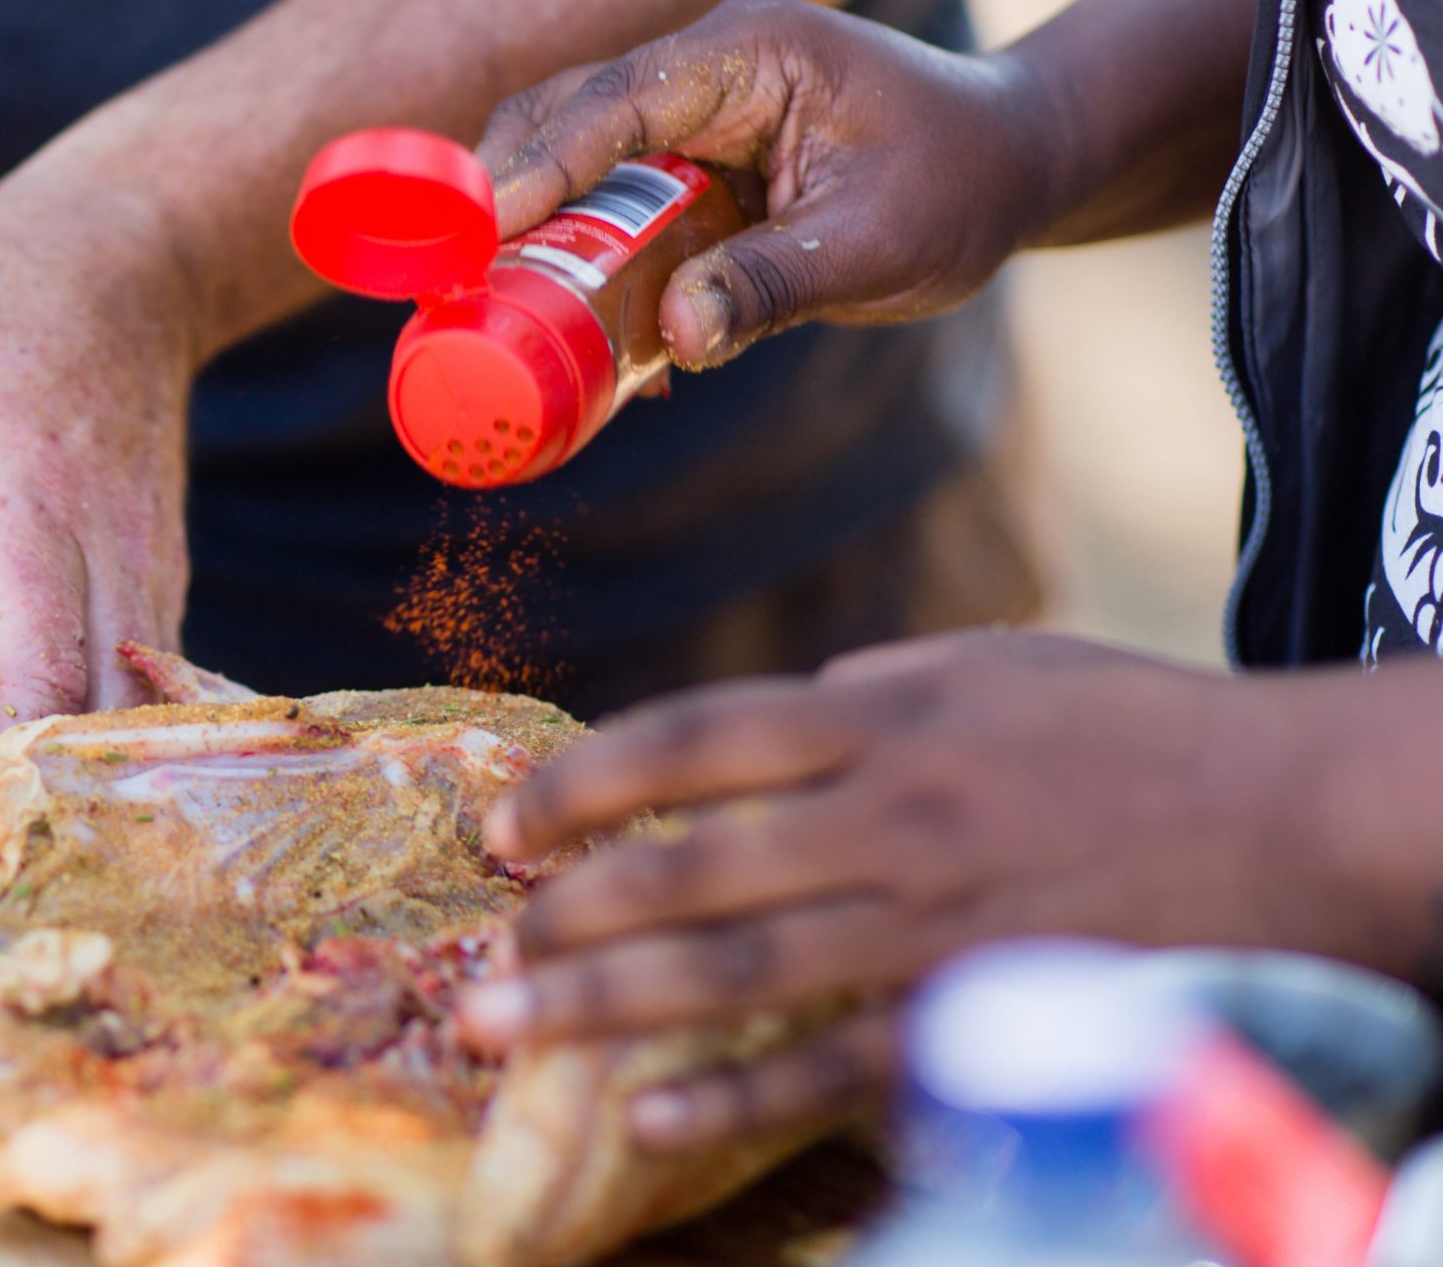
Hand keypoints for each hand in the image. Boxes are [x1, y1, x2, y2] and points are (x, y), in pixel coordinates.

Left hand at [0, 168, 195, 731]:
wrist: (115, 256)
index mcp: (22, 503)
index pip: (36, 667)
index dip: (3, 763)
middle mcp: (110, 550)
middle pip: (97, 718)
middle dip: (36, 801)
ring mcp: (153, 569)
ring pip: (133, 711)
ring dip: (72, 776)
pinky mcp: (163, 579)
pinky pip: (142, 681)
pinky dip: (95, 734)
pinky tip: (36, 774)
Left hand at [455, 631, 1389, 1152]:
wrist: (1307, 820)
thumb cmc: (1148, 734)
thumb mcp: (1001, 666)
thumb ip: (877, 684)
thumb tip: (785, 702)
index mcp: (885, 714)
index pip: (690, 739)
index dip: (580, 782)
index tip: (505, 823)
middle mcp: (890, 815)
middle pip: (685, 866)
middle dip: (562, 912)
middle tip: (477, 952)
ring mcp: (933, 922)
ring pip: (732, 967)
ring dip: (601, 1005)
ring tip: (499, 1028)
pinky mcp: (983, 1011)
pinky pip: (835, 1066)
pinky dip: (736, 1095)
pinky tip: (647, 1117)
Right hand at [473, 0, 1059, 369]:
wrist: (1009, 163)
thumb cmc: (960, 184)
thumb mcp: (877, 245)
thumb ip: (774, 285)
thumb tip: (677, 337)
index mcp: (750, 55)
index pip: (617, 102)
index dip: (541, 166)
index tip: (480, 231)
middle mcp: (706, 67)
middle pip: (564, 115)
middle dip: (504, 195)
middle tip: (454, 281)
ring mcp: (692, 108)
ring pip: (573, 156)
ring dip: (534, 231)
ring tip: (487, 306)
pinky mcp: (689, 157)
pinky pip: (609, 197)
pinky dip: (579, 254)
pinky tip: (571, 329)